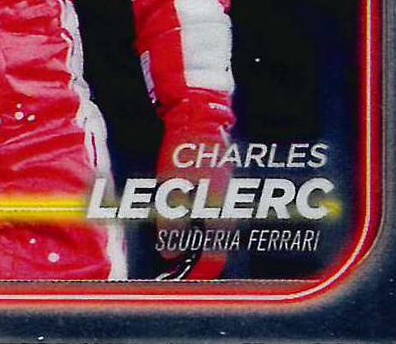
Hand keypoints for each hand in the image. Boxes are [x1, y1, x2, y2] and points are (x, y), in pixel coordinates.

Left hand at [154, 99, 233, 280]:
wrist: (199, 115)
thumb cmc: (185, 152)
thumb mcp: (171, 189)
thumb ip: (170, 225)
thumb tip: (168, 254)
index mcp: (219, 212)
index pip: (213, 257)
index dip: (196, 273)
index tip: (180, 280)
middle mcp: (227, 207)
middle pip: (215, 247)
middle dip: (194, 260)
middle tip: (173, 266)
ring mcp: (225, 194)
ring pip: (212, 230)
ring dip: (195, 242)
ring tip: (171, 246)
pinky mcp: (219, 183)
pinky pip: (210, 214)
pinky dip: (196, 224)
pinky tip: (179, 219)